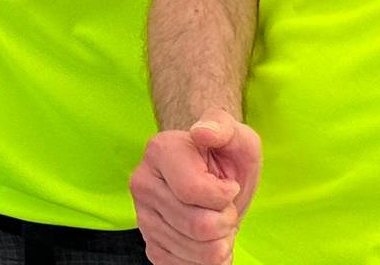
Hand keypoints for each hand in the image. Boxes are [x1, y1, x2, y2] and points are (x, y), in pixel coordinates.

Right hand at [130, 111, 261, 263]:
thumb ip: (223, 127)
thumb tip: (203, 131)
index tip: (228, 185)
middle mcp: (142, 183)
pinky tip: (207, 238)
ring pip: (197, 251)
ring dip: (220, 241)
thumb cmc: (224, 155)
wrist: (209, 175)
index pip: (194, 192)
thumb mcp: (236, 136)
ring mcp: (143, 216)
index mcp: (159, 151)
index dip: (225, 196)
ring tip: (216, 220)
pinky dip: (208, 259)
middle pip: (198, 226)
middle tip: (225, 207)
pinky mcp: (151, 245)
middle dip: (226, 221)